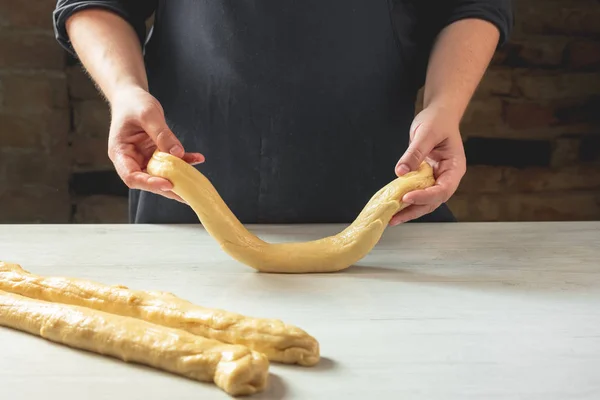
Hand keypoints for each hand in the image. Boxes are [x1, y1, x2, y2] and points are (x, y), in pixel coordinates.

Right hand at [107, 86, 204, 202]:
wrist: (133, 97)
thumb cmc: (134, 103)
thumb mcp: (148, 115)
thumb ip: (161, 134)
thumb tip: (177, 154)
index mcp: (120, 153)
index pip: (131, 176)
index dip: (149, 183)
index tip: (167, 184)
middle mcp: (131, 160)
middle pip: (148, 180)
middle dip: (168, 188)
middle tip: (187, 195)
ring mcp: (145, 159)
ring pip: (162, 175)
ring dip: (179, 179)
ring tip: (196, 184)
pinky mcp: (156, 155)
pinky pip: (171, 162)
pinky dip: (185, 162)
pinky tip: (198, 158)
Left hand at [389, 104, 465, 224]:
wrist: (439, 114)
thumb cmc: (438, 120)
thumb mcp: (426, 133)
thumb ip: (415, 152)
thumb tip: (401, 171)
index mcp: (454, 168)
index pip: (443, 189)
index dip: (425, 196)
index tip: (406, 197)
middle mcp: (447, 177)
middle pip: (433, 201)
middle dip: (414, 210)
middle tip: (394, 218)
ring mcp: (436, 179)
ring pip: (425, 201)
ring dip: (408, 210)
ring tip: (391, 219)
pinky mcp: (425, 178)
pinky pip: (416, 192)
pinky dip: (405, 200)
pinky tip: (392, 206)